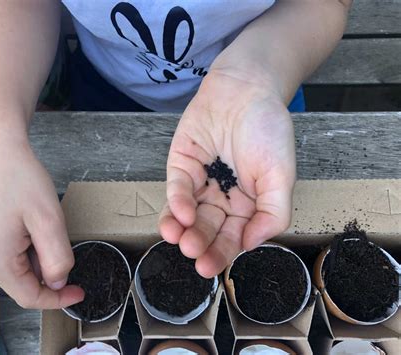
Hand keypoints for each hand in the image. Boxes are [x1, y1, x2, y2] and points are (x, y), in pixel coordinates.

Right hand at [0, 134, 83, 308]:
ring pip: (12, 269)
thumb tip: (57, 284)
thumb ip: (57, 259)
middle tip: (52, 234)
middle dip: (45, 267)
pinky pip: (0, 256)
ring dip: (32, 255)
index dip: (58, 299)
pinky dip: (19, 248)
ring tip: (34, 223)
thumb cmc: (20, 178)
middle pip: (21, 282)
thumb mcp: (49, 220)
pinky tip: (22, 223)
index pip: (30, 297)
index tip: (79, 293)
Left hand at [159, 71, 295, 277]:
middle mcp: (222, 198)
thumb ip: (273, 212)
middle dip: (200, 244)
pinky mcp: (181, 165)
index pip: (232, 238)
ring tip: (180, 241)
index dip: (221, 254)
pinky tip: (181, 214)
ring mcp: (200, 182)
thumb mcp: (282, 175)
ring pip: (187, 215)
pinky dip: (177, 203)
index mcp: (247, 205)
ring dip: (182, 230)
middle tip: (194, 255)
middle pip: (207, 229)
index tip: (209, 267)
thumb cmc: (268, 129)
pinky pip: (178, 189)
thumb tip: (253, 244)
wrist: (246, 88)